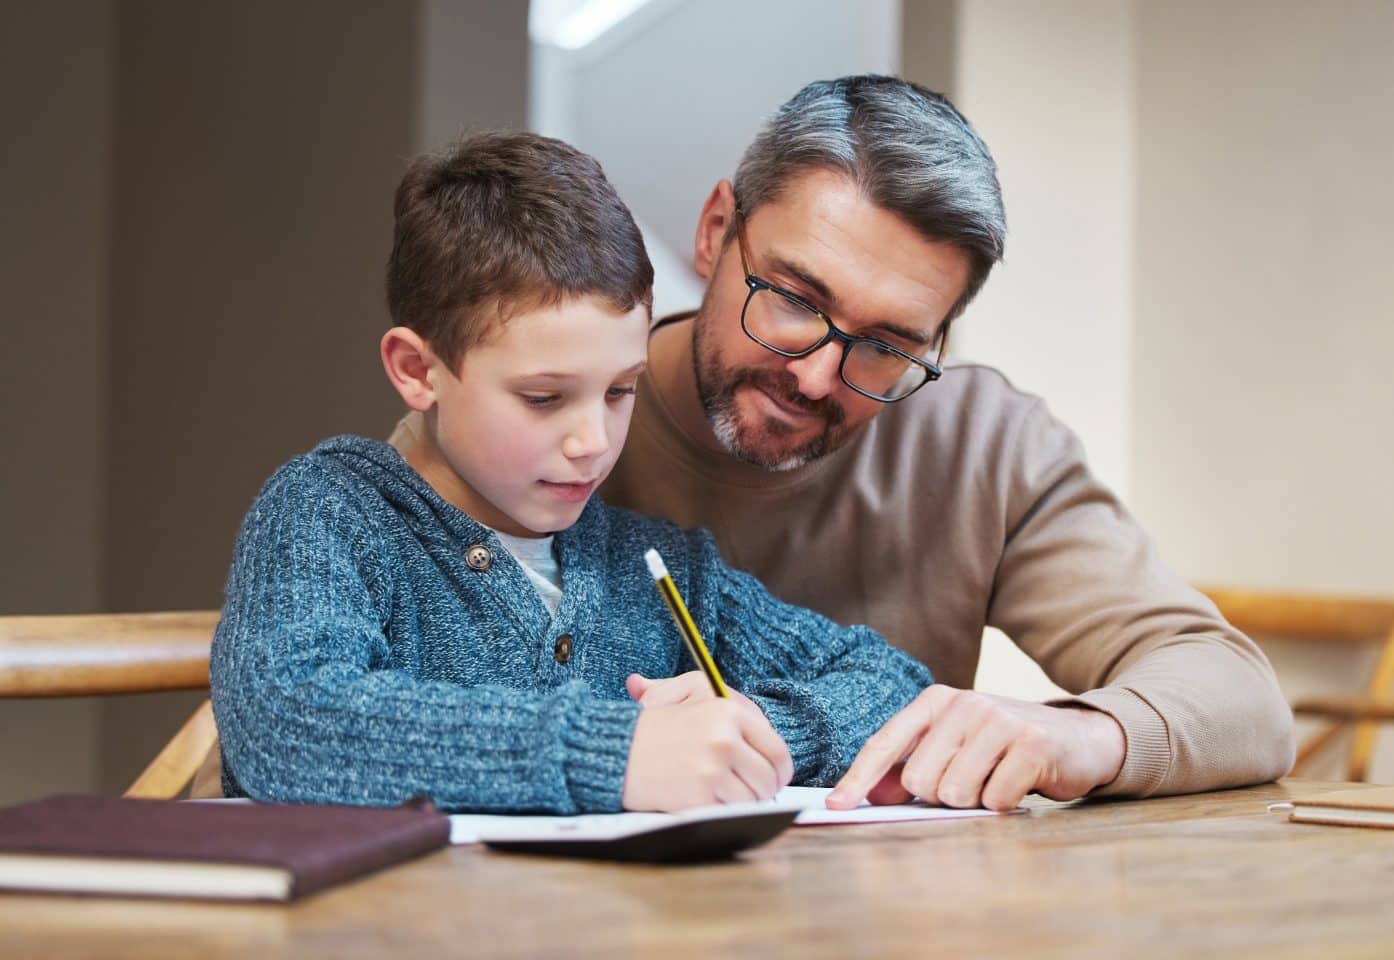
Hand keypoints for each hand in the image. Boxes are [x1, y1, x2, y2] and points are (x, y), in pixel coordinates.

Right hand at [621, 672, 793, 810]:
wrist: (613, 749)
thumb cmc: (651, 726)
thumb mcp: (685, 695)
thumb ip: (728, 707)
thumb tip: (764, 725)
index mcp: (729, 711)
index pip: (777, 750)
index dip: (779, 771)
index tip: (772, 779)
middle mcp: (726, 737)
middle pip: (769, 779)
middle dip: (762, 791)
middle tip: (749, 793)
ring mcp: (714, 767)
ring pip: (752, 799)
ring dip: (741, 803)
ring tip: (719, 794)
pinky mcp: (701, 794)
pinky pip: (730, 811)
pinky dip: (721, 810)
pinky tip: (702, 799)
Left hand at [827, 685, 1124, 811]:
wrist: (1081, 738)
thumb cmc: (1006, 748)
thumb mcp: (956, 749)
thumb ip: (911, 769)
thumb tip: (868, 796)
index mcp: (937, 701)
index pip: (886, 743)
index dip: (858, 778)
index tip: (835, 808)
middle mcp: (964, 703)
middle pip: (920, 779)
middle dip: (939, 796)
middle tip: (970, 783)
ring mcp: (999, 720)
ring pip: (954, 791)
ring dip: (973, 801)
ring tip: (994, 781)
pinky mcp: (1032, 744)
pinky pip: (994, 799)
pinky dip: (1003, 804)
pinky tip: (1017, 786)